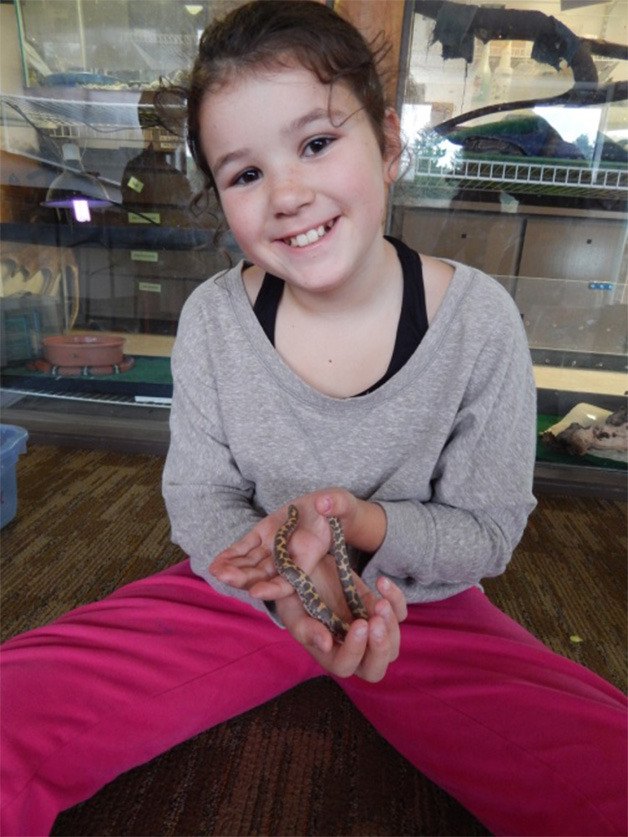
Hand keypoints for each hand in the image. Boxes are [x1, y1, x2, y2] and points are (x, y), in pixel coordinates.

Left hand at [209, 488, 386, 598]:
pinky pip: (245, 548)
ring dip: (233, 569)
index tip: (256, 592)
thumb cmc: (337, 508)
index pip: (291, 579)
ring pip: (251, 564)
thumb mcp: (341, 505)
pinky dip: (232, 554)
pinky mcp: (263, 536)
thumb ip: (335, 506)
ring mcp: (273, 548)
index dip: (274, 588)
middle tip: (225, 578)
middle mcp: (288, 558)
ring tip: (214, 571)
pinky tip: (217, 561)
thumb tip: (324, 503)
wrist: (325, 507)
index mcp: (309, 556)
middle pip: (265, 575)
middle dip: (245, 578)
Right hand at [276, 574, 406, 681]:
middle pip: (375, 668)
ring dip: (391, 625)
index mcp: (327, 653)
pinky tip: (380, 582)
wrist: (305, 566)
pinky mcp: (378, 610)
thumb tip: (325, 644)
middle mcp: (351, 648)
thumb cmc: (292, 592)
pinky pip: (400, 614)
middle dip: (380, 648)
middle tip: (376, 621)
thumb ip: (304, 627)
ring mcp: (368, 631)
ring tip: (380, 601)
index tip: (358, 624)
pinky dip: (396, 599)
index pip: (345, 666)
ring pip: (392, 645)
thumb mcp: (291, 607)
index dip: (355, 650)